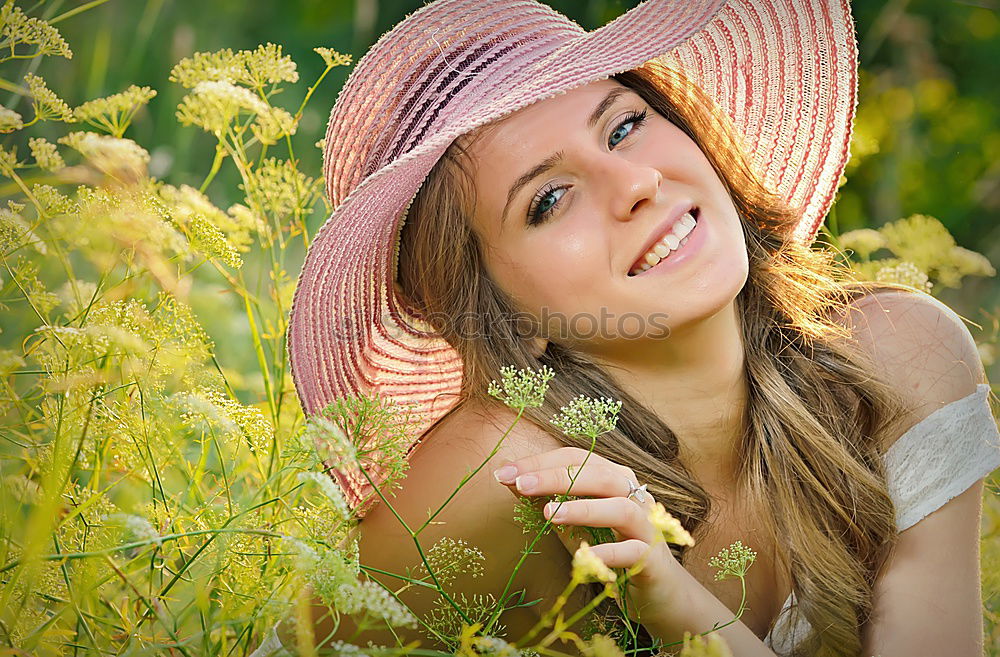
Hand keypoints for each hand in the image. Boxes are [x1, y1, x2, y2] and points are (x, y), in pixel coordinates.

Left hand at [493, 446, 691, 628]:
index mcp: (612, 478)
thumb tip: (507, 475)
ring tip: (550, 515)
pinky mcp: (652, 559)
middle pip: (598, 475)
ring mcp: (646, 526)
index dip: (540, 462)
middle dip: (556, 477)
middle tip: (520, 484)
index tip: (503, 472)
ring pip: (620, 507)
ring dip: (584, 508)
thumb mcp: (571, 524)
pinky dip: (609, 551)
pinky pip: (632, 551)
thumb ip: (544, 500)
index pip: (576, 459)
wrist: (655, 591)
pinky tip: (583, 555)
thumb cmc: (609, 550)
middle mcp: (633, 494)